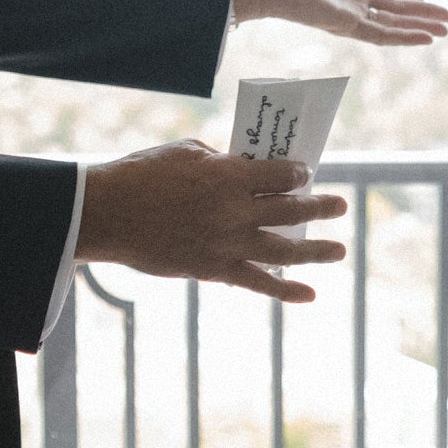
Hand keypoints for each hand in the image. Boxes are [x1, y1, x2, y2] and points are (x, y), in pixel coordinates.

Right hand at [76, 143, 344, 303]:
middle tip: (339, 206)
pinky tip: (308, 294)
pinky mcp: (213, 269)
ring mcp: (227, 243)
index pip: (281, 174)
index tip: (304, 173)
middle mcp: (235, 211)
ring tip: (339, 250)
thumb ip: (222, 163)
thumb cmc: (142, 175)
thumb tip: (247, 171)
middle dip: (319, 206)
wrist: (107, 214)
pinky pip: (257, 282)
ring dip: (317, 251)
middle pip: (291, 209)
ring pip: (285, 249)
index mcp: (229, 176)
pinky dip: (285, 290)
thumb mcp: (186, 153)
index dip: (298, 173)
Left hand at [232, 0, 447, 49]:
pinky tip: (426, 38)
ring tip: (446, 30)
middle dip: (420, 14)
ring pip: (391, 23)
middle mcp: (347, 1)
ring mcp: (346, 14)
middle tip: (447, 20)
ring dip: (419, 27)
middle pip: (392, 9)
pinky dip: (404, 36)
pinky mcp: (343, 23)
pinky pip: (380, 33)